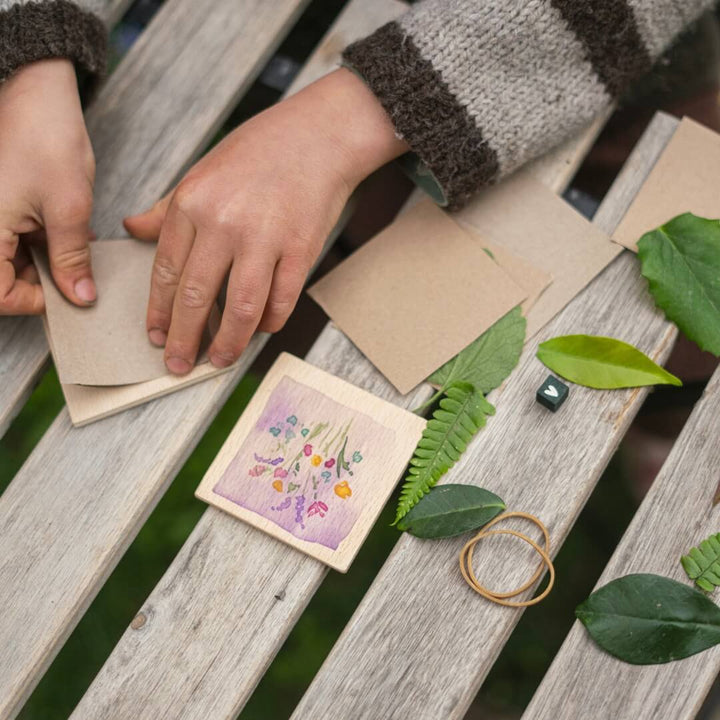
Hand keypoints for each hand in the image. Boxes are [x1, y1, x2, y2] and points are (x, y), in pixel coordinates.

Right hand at [0, 59, 95, 314]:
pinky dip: (43, 244)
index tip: (68, 295)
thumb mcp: (69, 208)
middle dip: (44, 283)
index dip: (33, 302)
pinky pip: (16, 241)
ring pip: (13, 262)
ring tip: (76, 248)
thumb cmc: (46, 140)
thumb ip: (71, 258)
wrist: (37, 92)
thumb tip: (81, 297)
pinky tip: (68, 234)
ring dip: (47, 263)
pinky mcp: (1, 208)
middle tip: (79, 276)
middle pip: (4, 280)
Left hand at [125, 68, 406, 373]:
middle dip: (185, 339)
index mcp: (193, 202)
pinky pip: (280, 300)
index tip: (157, 336)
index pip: (167, 270)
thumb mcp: (202, 170)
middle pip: (197, 296)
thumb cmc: (261, 150)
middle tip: (178, 365)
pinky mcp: (300, 250)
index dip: (160, 311)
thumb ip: (168, 207)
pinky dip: (269, 322)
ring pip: (240, 308)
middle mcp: (224, 222)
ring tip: (219, 360)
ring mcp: (265, 238)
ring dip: (228, 342)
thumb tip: (135, 230)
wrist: (320, 135)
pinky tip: (260, 330)